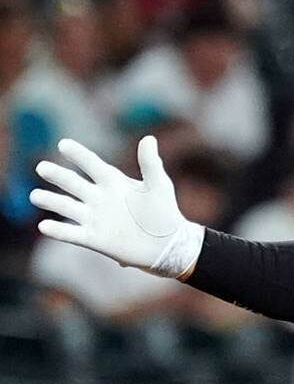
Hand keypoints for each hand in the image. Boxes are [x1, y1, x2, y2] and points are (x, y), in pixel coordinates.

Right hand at [30, 136, 203, 277]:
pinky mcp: (94, 239)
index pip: (92, 164)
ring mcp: (95, 218)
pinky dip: (59, 231)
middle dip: (58, 176)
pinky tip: (44, 226)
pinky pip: (72, 233)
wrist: (168, 244)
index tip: (64, 144)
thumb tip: (149, 138)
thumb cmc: (165, 212)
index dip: (79, 155)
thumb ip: (151, 164)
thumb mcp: (159, 186)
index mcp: (113, 182)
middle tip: (42, 167)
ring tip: (36, 196)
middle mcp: (99, 198)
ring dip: (51, 201)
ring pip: (67, 207)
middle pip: (73, 183)